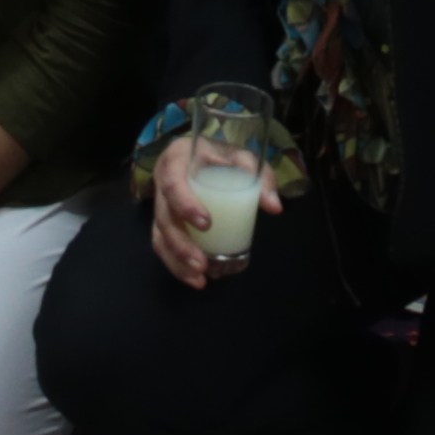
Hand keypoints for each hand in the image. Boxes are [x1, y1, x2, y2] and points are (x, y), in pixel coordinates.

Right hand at [146, 134, 272, 290]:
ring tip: (200, 279)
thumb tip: (274, 207)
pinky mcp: (163, 221)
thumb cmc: (224, 156)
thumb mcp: (243, 158)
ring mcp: (160, 204)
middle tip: (203, 264)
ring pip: (159, 236)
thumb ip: (259, 178)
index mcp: (177, 159)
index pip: (173, 184)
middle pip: (164, 217)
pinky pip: (162, 245)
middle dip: (181, 245)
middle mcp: (162, 182)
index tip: (207, 225)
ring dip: (177, 261)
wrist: (206, 154)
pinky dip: (176, 265)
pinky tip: (195, 280)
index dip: (185, 206)